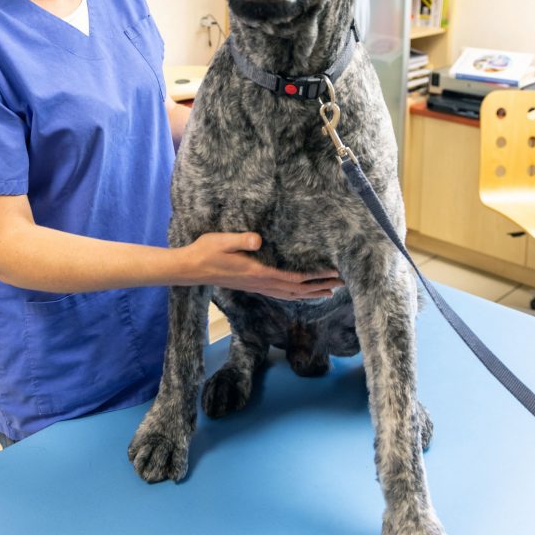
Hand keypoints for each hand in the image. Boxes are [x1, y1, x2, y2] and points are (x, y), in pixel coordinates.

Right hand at [175, 232, 343, 300]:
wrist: (192, 268)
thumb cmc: (206, 251)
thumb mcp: (221, 241)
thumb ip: (241, 241)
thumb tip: (258, 240)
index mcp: (258, 272)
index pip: (293, 278)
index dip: (314, 277)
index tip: (332, 273)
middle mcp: (261, 283)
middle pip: (298, 289)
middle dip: (321, 286)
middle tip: (342, 283)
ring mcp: (258, 286)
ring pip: (291, 294)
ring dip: (312, 293)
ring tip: (330, 291)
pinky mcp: (254, 285)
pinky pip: (281, 293)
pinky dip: (296, 294)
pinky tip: (302, 293)